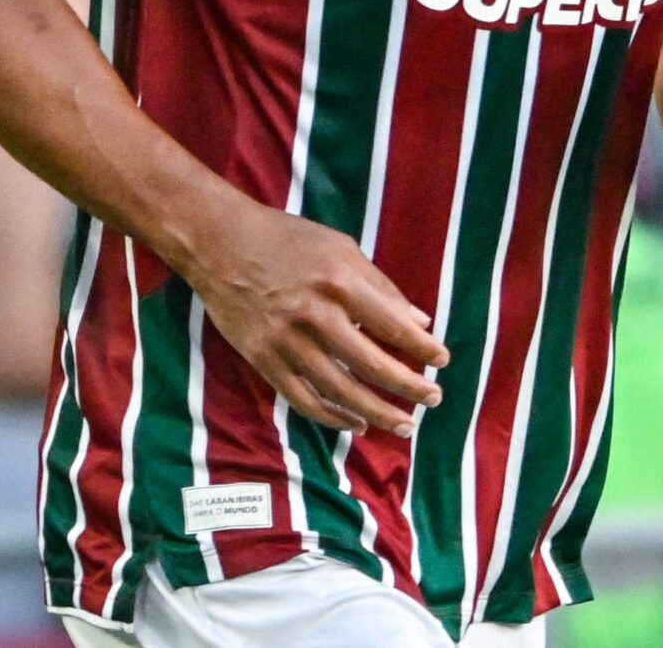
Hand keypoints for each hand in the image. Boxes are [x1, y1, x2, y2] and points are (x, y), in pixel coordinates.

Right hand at [181, 198, 448, 437]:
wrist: (220, 243)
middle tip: (434, 399)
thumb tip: (419, 322)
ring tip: (404, 424)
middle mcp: (315, 314)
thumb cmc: (287, 239)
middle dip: (409, 387)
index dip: (422, 348)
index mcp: (340, 282)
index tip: (442, 362)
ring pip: (340, 390)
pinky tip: (356, 422)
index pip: (393, 325)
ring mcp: (286, 341)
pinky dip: (332, 417)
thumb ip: (380, 286)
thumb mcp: (340, 247)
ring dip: (377, 411)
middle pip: (372, 364)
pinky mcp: (263, 358)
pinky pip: (303, 398)